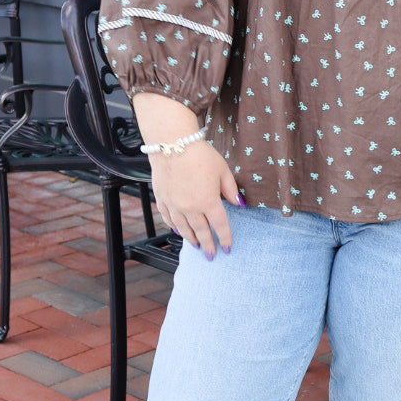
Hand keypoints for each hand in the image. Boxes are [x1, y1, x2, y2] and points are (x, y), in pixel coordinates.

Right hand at [132, 91, 240, 258]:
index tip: (228, 248)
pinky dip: (174, 227)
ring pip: (183, 229)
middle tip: (211, 255)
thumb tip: (239, 204)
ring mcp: (174, 205)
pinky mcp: (162, 199)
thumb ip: (230, 189)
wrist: (172, 144)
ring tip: (196, 245)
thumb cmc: (199, 154)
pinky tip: (178, 231)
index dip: (225, 238)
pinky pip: (168, 219)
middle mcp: (190, 207)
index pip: (220, 226)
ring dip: (191, 239)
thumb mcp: (222, 170)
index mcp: (208, 201)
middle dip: (207, 245)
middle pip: (201, 232)